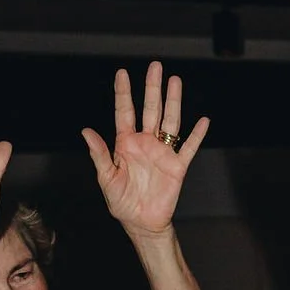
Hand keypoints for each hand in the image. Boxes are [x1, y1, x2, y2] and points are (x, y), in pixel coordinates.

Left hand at [83, 63, 207, 237]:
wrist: (142, 223)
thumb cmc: (121, 202)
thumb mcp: (106, 178)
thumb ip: (99, 154)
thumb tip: (86, 132)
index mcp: (126, 143)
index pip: (125, 111)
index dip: (123, 92)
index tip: (122, 73)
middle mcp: (145, 143)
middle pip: (151, 109)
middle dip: (153, 88)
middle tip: (156, 66)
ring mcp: (163, 152)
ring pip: (170, 121)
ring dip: (173, 101)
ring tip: (175, 81)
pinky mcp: (178, 166)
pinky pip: (189, 147)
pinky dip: (197, 135)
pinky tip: (203, 121)